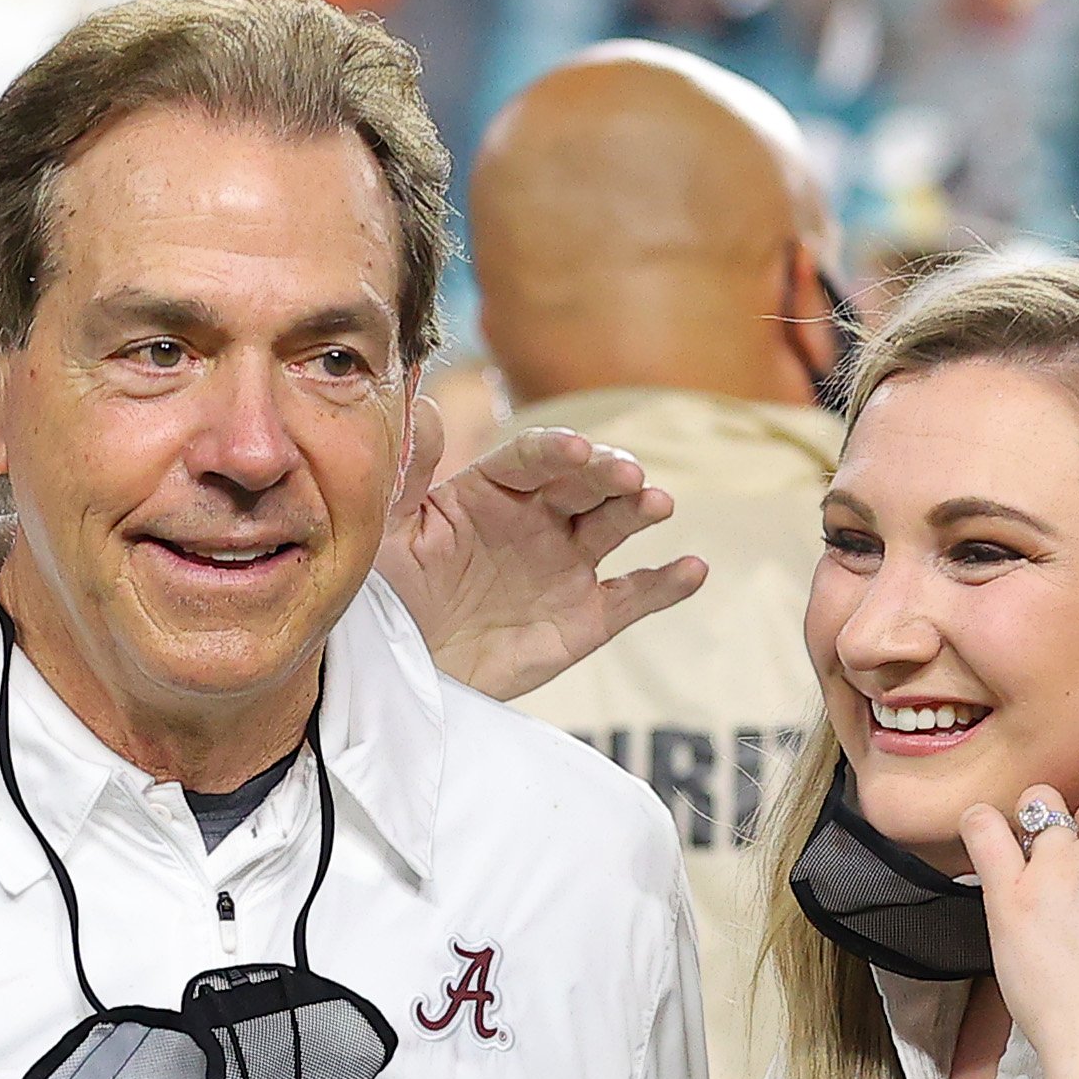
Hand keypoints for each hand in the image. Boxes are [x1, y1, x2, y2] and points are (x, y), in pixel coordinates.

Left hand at [384, 406, 709, 702]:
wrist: (398, 673)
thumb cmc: (386, 596)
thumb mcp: (388, 534)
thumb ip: (409, 475)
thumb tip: (422, 405)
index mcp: (490, 491)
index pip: (530, 459)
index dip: (553, 451)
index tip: (572, 449)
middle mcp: (536, 518)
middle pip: (582, 484)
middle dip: (607, 473)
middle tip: (626, 473)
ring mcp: (564, 565)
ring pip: (613, 525)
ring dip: (639, 509)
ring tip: (656, 502)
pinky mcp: (584, 617)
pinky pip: (631, 596)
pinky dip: (665, 584)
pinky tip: (693, 569)